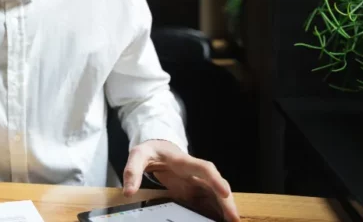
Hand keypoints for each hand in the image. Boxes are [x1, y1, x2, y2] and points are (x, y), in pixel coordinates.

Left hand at [122, 140, 239, 221]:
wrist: (156, 147)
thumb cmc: (149, 150)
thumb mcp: (137, 156)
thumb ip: (132, 172)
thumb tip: (128, 192)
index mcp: (183, 162)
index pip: (204, 168)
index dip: (216, 180)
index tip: (225, 192)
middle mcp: (194, 172)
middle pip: (216, 185)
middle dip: (227, 201)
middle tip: (234, 218)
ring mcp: (196, 181)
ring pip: (215, 194)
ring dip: (225, 208)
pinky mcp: (193, 190)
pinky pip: (208, 201)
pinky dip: (215, 211)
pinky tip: (220, 220)